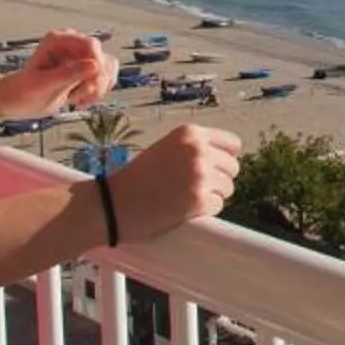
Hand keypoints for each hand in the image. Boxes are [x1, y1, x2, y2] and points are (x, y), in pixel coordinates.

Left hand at [2, 31, 114, 116]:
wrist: (19, 102)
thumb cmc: (24, 91)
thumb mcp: (43, 84)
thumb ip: (68, 74)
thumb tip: (95, 66)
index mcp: (58, 40)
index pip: (91, 45)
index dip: (96, 65)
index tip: (90, 86)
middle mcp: (72, 44)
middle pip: (102, 57)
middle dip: (95, 81)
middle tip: (77, 98)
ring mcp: (80, 56)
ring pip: (107, 68)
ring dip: (98, 88)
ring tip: (76, 99)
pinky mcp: (87, 69)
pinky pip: (107, 77)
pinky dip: (99, 92)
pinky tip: (82, 101)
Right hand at [110, 126, 242, 240]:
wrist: (112, 203)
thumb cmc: (136, 178)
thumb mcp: (166, 148)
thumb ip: (193, 149)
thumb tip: (224, 160)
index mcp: (190, 133)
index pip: (233, 144)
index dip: (224, 159)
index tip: (213, 169)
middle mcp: (198, 150)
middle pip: (233, 168)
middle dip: (218, 179)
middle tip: (193, 188)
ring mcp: (200, 175)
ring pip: (227, 188)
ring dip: (212, 196)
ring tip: (185, 198)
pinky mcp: (199, 200)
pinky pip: (217, 205)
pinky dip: (204, 211)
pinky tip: (184, 209)